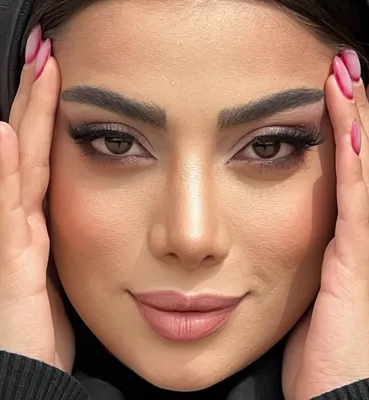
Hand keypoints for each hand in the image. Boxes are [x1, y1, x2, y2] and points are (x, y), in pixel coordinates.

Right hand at [0, 33, 73, 372]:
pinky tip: (1, 130)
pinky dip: (2, 165)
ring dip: (11, 113)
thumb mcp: (57, 274)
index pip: (34, 155)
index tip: (50, 75)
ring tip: (15, 68)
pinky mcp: (12, 257)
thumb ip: (62, 243)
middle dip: (28, 97)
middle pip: (21, 145)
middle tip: (39, 50)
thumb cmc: (38, 329)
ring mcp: (10, 234)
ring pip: (11, 162)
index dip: (37, 115)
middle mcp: (15, 219)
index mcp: (31, 222)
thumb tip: (75, 221)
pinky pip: (10, 202)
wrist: (20, 374)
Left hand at [283, 51, 368, 398]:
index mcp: (342, 239)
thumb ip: (296, 260)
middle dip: (352, 113)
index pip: (345, 172)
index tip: (325, 92)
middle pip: (358, 161)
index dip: (341, 129)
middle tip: (339, 69)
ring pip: (359, 169)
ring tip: (343, 74)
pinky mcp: (355, 260)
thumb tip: (268, 239)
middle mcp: (358, 234)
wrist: (334, 392)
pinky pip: (354, 198)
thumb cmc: (315, 350)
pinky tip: (346, 123)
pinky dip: (352, 159)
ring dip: (354, 121)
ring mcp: (362, 244)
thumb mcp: (302, 294)